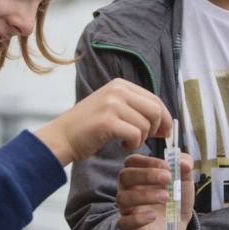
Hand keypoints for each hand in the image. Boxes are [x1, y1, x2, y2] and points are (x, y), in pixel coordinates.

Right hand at [35, 78, 171, 165]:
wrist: (63, 136)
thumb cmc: (90, 126)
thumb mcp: (113, 107)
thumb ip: (135, 108)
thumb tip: (165, 122)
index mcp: (120, 84)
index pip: (155, 99)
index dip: (164, 117)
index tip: (164, 132)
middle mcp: (117, 90)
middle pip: (155, 110)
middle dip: (157, 129)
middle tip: (148, 139)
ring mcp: (112, 104)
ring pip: (146, 125)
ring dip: (141, 139)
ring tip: (127, 141)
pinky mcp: (107, 121)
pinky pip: (136, 135)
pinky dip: (133, 144)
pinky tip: (122, 145)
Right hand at [116, 153, 193, 229]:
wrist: (180, 223)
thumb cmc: (176, 196)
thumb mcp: (184, 179)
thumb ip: (185, 166)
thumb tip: (183, 162)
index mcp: (138, 173)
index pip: (132, 161)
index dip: (147, 161)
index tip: (167, 166)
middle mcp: (128, 188)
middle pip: (124, 176)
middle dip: (146, 175)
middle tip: (167, 178)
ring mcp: (127, 208)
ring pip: (123, 198)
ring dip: (144, 196)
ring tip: (166, 197)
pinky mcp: (130, 227)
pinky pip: (123, 223)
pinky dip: (137, 219)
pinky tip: (153, 216)